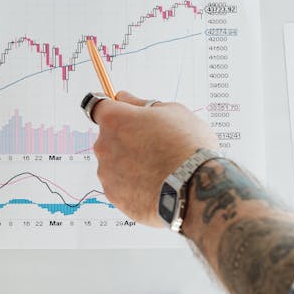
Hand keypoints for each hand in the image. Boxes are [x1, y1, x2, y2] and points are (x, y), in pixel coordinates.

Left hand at [92, 93, 218, 225]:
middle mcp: (104, 145)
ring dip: (130, 164)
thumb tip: (123, 97)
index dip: (112, 109)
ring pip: (115, 163)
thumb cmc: (188, 146)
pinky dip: (134, 185)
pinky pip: (121, 186)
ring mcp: (107, 173)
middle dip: (127, 139)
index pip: (98, 106)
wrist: (196, 190)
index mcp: (115, 119)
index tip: (121, 112)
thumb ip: (141, 103)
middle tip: (155, 146)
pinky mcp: (114, 196)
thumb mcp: (172, 112)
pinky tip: (156, 185)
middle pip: (109, 137)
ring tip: (160, 170)